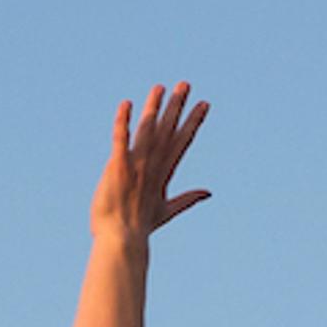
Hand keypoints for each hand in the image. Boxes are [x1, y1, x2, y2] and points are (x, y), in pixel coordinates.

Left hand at [90, 81, 209, 242]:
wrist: (120, 242)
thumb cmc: (139, 229)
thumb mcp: (166, 212)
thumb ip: (187, 199)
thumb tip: (209, 193)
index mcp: (163, 175)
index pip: (181, 142)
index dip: (193, 122)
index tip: (204, 104)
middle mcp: (151, 167)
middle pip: (166, 132)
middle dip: (176, 108)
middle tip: (185, 84)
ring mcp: (135, 167)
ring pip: (146, 131)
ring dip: (153, 108)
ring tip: (160, 88)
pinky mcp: (117, 169)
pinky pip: (120, 141)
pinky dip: (123, 123)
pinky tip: (126, 105)